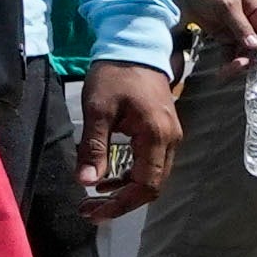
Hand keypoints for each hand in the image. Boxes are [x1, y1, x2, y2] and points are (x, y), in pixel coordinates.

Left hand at [69, 58, 182, 214]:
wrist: (136, 44)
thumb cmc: (115, 74)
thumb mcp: (97, 110)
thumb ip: (94, 147)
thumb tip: (85, 183)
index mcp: (156, 136)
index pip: (146, 185)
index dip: (120, 205)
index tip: (92, 211)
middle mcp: (171, 140)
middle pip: (152, 186)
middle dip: (121, 202)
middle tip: (88, 208)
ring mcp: (171, 135)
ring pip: (153, 177)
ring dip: (126, 191)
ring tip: (94, 195)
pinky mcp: (165, 131)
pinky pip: (152, 164)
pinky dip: (131, 176)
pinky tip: (109, 176)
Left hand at [175, 0, 256, 73]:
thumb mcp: (228, 7)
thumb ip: (241, 27)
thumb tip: (255, 46)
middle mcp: (253, 24)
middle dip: (251, 60)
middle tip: (237, 66)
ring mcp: (239, 32)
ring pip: (245, 53)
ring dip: (238, 64)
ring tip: (226, 71)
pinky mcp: (226, 38)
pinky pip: (231, 54)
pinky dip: (227, 63)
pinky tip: (222, 71)